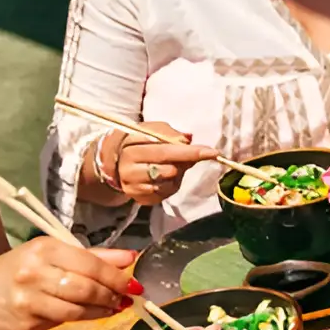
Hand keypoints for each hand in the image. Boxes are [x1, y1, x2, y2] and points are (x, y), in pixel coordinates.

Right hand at [0, 237, 140, 329]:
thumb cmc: (20, 268)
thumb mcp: (52, 252)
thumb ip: (93, 256)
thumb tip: (130, 258)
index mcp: (44, 249)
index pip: (89, 263)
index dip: (116, 276)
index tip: (134, 283)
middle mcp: (35, 273)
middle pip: (86, 288)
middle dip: (112, 295)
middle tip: (126, 298)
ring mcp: (29, 301)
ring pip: (77, 309)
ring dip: (102, 311)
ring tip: (113, 307)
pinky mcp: (27, 324)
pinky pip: (63, 321)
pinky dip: (82, 318)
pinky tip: (89, 313)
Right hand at [101, 126, 219, 208]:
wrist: (117, 160)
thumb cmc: (141, 141)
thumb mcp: (153, 130)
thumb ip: (171, 134)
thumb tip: (189, 139)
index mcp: (132, 147)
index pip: (166, 150)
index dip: (190, 152)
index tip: (213, 152)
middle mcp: (129, 168)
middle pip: (168, 169)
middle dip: (185, 162)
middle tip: (189, 155)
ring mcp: (132, 186)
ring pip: (168, 183)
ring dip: (177, 174)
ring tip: (172, 165)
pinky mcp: (138, 199)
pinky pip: (164, 195)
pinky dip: (171, 185)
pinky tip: (166, 177)